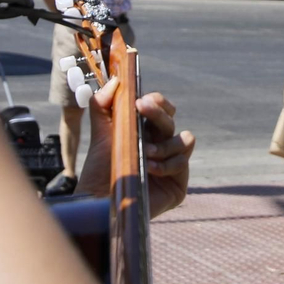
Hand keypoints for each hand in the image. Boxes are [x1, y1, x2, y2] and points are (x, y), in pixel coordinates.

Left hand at [77, 80, 194, 217]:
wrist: (99, 202)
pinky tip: (149, 169)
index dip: (157, 102)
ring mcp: (172, 165)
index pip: (161, 109)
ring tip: (144, 153)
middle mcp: (161, 146)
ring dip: (162, 144)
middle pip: (172, 120)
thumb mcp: (100, 135)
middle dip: (158, 113)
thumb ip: (103, 106)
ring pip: (184, 139)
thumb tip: (116, 81)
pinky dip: (166, 164)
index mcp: (146, 132)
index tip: (141, 100)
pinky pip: (182, 162)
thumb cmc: (99, 171)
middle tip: (142, 107)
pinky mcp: (178, 184)